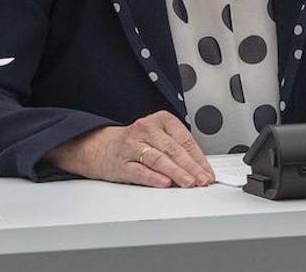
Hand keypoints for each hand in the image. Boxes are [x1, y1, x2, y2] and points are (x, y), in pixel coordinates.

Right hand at [45, 111, 214, 187]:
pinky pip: (139, 170)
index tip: (208, 172)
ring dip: (176, 172)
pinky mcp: (121, 163)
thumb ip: (178, 150)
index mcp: (160, 120)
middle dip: (191, 167)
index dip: (198, 158)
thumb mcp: (157, 137)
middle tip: (202, 179)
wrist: (97, 146)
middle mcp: (146, 129)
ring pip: (158, 159)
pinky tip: (164, 183)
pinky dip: (153, 177)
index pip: (185, 139)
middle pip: (173, 149)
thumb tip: (201, 169)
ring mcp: (132, 145)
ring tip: (188, 183)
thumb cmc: (133, 143)